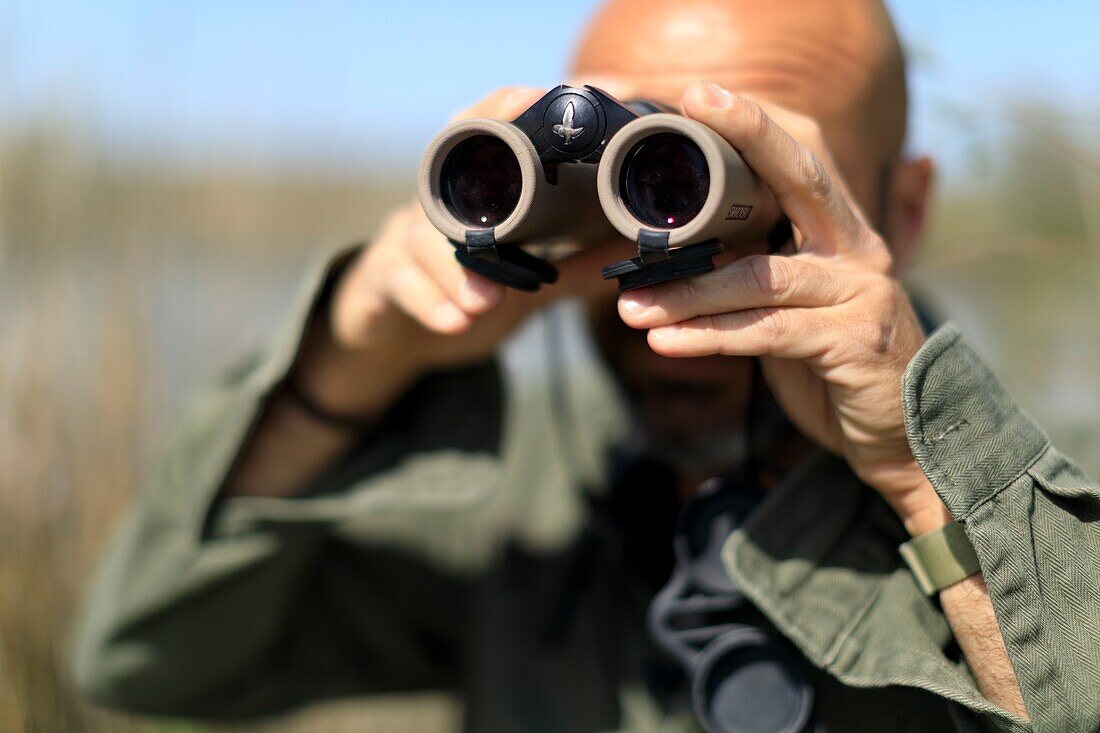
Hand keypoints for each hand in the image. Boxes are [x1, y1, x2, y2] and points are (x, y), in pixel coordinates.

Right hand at [296, 87, 616, 418]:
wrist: (402, 333)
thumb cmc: (471, 284)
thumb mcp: (528, 277)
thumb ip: (573, 265)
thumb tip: (631, 252)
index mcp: (475, 187)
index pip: (487, 129)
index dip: (510, 109)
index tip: (541, 99)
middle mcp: (438, 201)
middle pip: (448, 167)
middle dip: (476, 171)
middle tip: (514, 170)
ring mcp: (405, 237)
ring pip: (422, 238)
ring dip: (455, 267)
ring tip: (485, 299)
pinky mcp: (384, 278)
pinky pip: (399, 283)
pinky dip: (429, 301)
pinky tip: (455, 320)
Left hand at [617, 81, 949, 534]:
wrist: (900, 432)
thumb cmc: (831, 361)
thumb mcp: (793, 306)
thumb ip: (753, 271)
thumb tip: (672, 258)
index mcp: (840, 232)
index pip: (801, 161)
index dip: (756, 126)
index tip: (702, 96)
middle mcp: (857, 250)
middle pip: (800, 180)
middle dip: (746, 139)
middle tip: (688, 117)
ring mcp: (860, 293)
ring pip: (759, 276)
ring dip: (686, 291)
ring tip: (629, 305)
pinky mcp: (852, 342)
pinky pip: (766, 331)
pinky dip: (708, 336)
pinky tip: (663, 341)